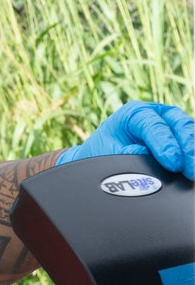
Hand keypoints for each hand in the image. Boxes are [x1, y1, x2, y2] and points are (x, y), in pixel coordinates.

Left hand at [58, 101, 193, 179]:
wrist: (99, 157)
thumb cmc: (102, 151)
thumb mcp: (109, 153)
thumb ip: (131, 156)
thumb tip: (152, 163)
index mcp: (133, 113)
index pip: (154, 125)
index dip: (165, 144)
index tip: (173, 164)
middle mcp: (155, 113)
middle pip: (179, 123)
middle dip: (188, 147)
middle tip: (191, 170)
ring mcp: (169, 123)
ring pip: (188, 130)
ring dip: (193, 150)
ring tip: (194, 171)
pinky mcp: (178, 135)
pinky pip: (190, 140)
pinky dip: (193, 151)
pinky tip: (193, 165)